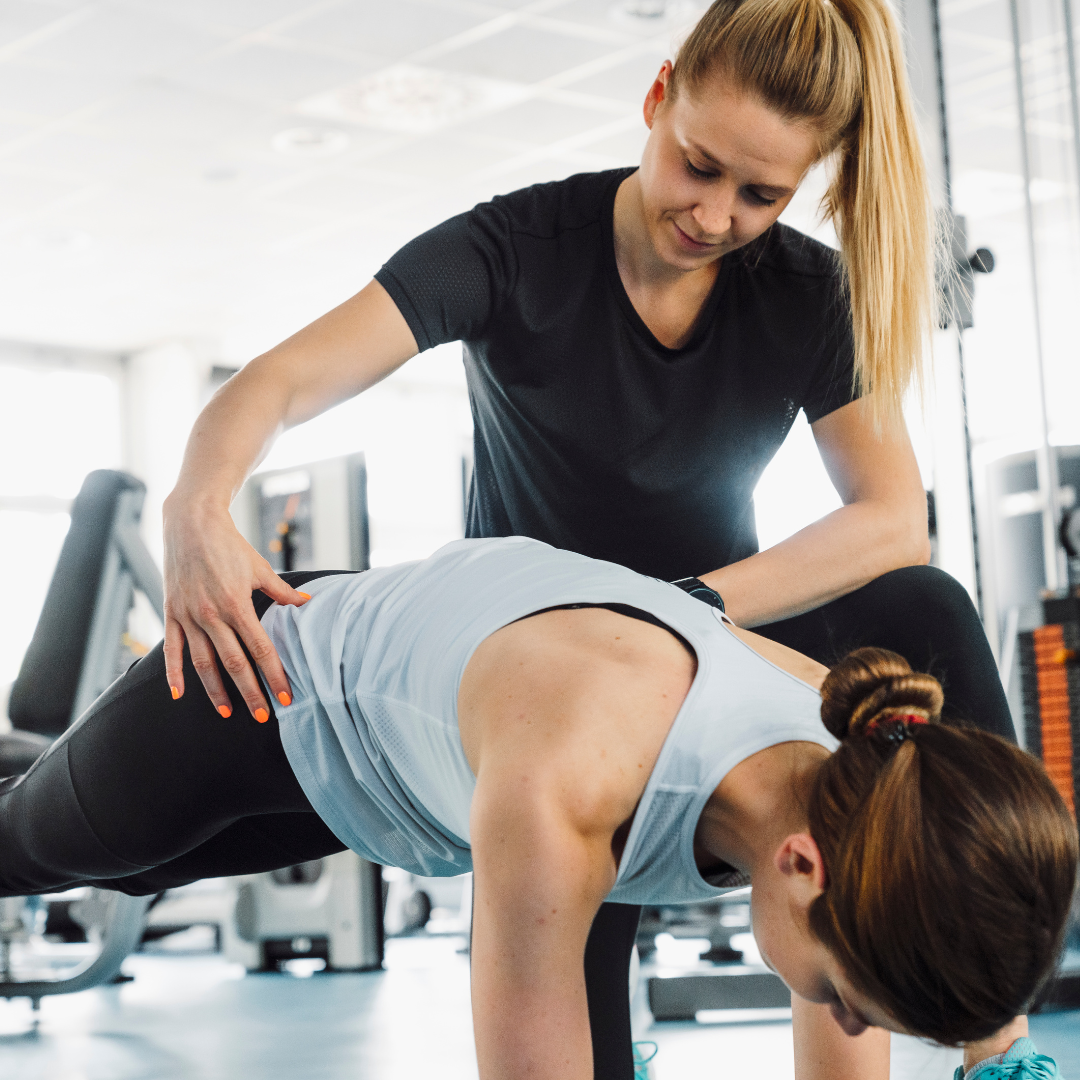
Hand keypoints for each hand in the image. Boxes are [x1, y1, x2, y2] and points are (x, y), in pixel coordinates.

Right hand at [162, 494, 308, 719]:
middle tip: (263, 715)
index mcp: (237, 605)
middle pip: (234, 663)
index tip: (285, 696)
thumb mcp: (260, 568)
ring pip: (203, 663)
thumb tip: (306, 601)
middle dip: (250, 692)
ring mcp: (189, 616)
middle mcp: (211, 615)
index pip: (260, 649)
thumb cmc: (230, 545)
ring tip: (228, 712)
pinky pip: (171, 649)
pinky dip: (173, 674)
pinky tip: (179, 694)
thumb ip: (282, 591)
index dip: (274, 675)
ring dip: (216, 691)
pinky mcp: (171, 612)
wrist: (191, 523)